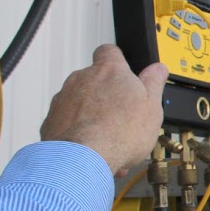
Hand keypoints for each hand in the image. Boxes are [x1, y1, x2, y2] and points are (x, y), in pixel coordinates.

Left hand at [39, 45, 166, 176]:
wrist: (82, 159)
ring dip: (93, 115)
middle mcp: (82, 79)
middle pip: (94, 79)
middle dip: (106, 95)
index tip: (125, 73)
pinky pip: (68, 122)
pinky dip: (78, 131)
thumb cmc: (118, 133)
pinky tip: (94, 148)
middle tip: (122, 115)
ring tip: (110, 138)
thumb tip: (158, 69)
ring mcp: (64, 98)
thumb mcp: (151, 107)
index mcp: (109, 71)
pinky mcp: (51, 120)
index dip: (117, 61)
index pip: (109, 51)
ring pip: (81, 102)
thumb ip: (153, 83)